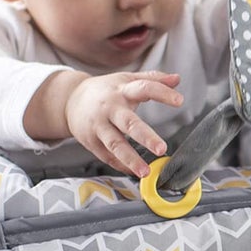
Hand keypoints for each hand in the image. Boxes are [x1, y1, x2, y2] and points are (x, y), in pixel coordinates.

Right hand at [63, 70, 182, 176]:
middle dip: (145, 136)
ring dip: (131, 159)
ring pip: (115, 144)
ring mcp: (99, 126)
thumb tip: (177, 79)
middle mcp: (110, 108)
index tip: (179, 101)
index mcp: (122, 90)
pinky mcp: (91, 141)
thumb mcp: (127, 80)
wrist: (71, 100)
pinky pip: (107, 156)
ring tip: (146, 171)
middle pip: (128, 123)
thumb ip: (153, 79)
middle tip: (162, 148)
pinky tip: (134, 172)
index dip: (162, 93)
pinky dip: (121, 165)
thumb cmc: (106, 91)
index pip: (144, 88)